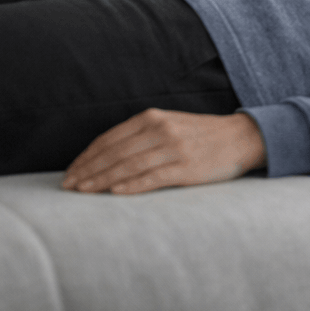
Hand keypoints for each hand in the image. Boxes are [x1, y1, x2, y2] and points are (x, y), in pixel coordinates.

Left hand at [61, 109, 266, 195]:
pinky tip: (114, 192)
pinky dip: (131, 185)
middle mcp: (161, 130)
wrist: (241, 138)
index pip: (110, 139)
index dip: (87, 156)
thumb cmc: (201, 135)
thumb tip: (106, 155)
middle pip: (114, 153)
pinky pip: (153, 178)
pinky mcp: (187, 168)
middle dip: (88, 170)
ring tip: (83, 191)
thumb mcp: (170, 124)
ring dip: (101, 180)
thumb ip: (142, 135)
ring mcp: (174, 149)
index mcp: (153, 118)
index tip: (71, 172)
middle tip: (68, 186)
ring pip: (128, 166)